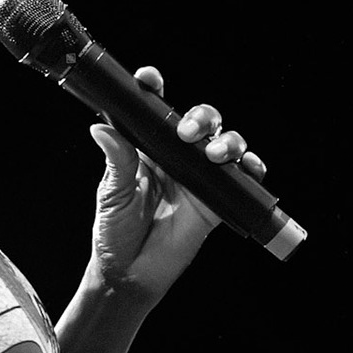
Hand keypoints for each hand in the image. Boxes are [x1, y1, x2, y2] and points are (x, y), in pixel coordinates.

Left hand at [87, 65, 268, 298]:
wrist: (131, 274)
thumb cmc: (115, 231)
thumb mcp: (112, 193)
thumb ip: (116, 160)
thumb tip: (100, 129)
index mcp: (147, 147)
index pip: (154, 110)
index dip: (154, 88)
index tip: (149, 79)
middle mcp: (176, 156)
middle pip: (199, 121)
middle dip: (201, 117)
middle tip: (188, 133)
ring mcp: (199, 177)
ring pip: (225, 143)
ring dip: (228, 141)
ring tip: (216, 155)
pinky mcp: (217, 200)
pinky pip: (242, 179)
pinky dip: (252, 169)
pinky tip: (249, 168)